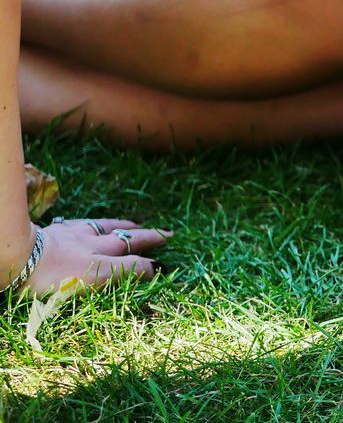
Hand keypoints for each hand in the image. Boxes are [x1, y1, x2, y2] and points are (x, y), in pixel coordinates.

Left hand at [20, 218, 171, 295]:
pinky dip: (85, 224)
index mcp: (103, 249)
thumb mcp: (99, 274)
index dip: (152, 241)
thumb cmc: (57, 271)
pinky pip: (75, 225)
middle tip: (155, 229)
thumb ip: (128, 269)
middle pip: (120, 233)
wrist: (17, 257)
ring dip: (116, 225)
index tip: (169, 236)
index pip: (134, 244)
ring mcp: (69, 234)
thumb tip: (157, 265)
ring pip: (99, 227)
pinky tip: (82, 225)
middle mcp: (90, 238)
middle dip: (139, 232)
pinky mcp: (49, 234)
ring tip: (128, 224)